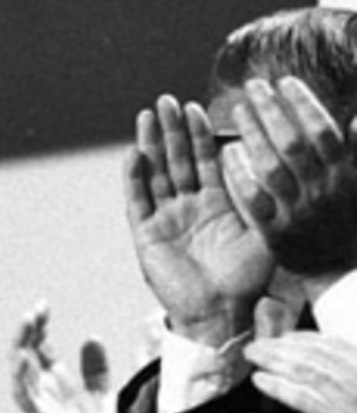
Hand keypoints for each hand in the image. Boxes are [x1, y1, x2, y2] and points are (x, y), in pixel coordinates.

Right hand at [10, 301, 120, 412]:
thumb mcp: (104, 395)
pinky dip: (19, 374)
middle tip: (36, 308)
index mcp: (57, 382)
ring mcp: (39, 402)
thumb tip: (91, 337)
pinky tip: (22, 356)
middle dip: (28, 329)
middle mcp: (43, 389)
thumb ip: (96, 369)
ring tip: (27, 321)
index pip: (40, 347)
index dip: (39, 327)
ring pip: (20, 366)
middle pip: (27, 351)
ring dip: (20, 343)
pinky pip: (22, 392)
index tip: (43, 307)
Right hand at [124, 95, 272, 343]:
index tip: (195, 107)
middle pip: (176, 160)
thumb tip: (277, 165)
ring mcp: (166, 218)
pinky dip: (135, 177)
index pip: (205, 161)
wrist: (223, 312)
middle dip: (172, 130)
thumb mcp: (267, 232)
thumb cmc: (250, 279)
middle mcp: (189, 206)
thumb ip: (265, 200)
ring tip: (147, 115)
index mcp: (217, 204)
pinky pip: (138, 200)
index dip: (199, 135)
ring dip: (151, 144)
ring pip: (155, 173)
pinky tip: (134, 154)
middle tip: (166, 100)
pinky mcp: (147, 234)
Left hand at [218, 76, 356, 278]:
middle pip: (293, 144)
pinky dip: (240, 173)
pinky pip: (252, 198)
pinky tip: (227, 150)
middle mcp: (323, 192)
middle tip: (254, 86)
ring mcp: (298, 212)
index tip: (285, 82)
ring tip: (240, 108)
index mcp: (347, 177)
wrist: (342, 274)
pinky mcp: (275, 232)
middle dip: (272, 111)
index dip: (304, 104)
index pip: (324, 133)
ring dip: (254, 135)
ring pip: (271, 168)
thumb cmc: (349, 219)